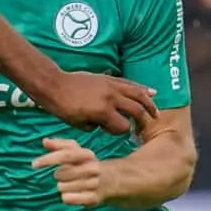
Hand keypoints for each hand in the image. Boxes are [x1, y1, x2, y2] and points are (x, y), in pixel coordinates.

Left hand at [32, 137, 109, 206]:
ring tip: (71, 184)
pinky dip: (66, 197)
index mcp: (87, 155)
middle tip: (66, 175)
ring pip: (62, 187)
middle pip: (60, 174)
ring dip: (62, 186)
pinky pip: (68, 199)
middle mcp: (92, 168)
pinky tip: (72, 194)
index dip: (48, 159)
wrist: (110, 180)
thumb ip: (60, 145)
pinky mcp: (93, 199)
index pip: (65, 155)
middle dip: (58, 175)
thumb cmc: (85, 164)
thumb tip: (44, 141)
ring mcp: (94, 184)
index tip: (34, 164)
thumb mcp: (75, 152)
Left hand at [39, 70, 154, 135]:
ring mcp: (112, 86)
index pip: (122, 126)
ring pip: (138, 94)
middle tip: (144, 127)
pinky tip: (152, 92)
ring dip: (150, 104)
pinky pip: (130, 83)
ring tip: (156, 112)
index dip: (120, 132)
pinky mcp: (109, 78)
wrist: (55, 85)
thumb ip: (97, 126)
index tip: (113, 132)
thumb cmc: (63, 108)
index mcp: (102, 111)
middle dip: (142, 120)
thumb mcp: (79, 124)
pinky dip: (142, 88)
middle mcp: (111, 98)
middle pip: (136, 110)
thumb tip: (108, 125)